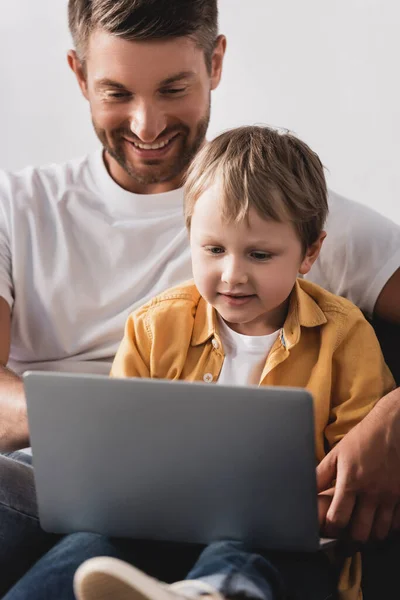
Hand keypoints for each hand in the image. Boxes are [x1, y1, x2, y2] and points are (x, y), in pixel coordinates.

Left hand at [317, 388, 399, 541]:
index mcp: (351, 480)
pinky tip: (381, 519)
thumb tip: (306, 489)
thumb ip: (322, 473)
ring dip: (370, 534)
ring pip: (380, 532)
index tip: (329, 528)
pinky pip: (398, 524)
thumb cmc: (364, 437)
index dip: (331, 529)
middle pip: (360, 533)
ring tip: (363, 527)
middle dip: (351, 538)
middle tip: (346, 534)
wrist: (396, 425)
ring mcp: (392, 495)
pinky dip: (389, 526)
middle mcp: (372, 492)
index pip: (338, 519)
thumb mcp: (339, 452)